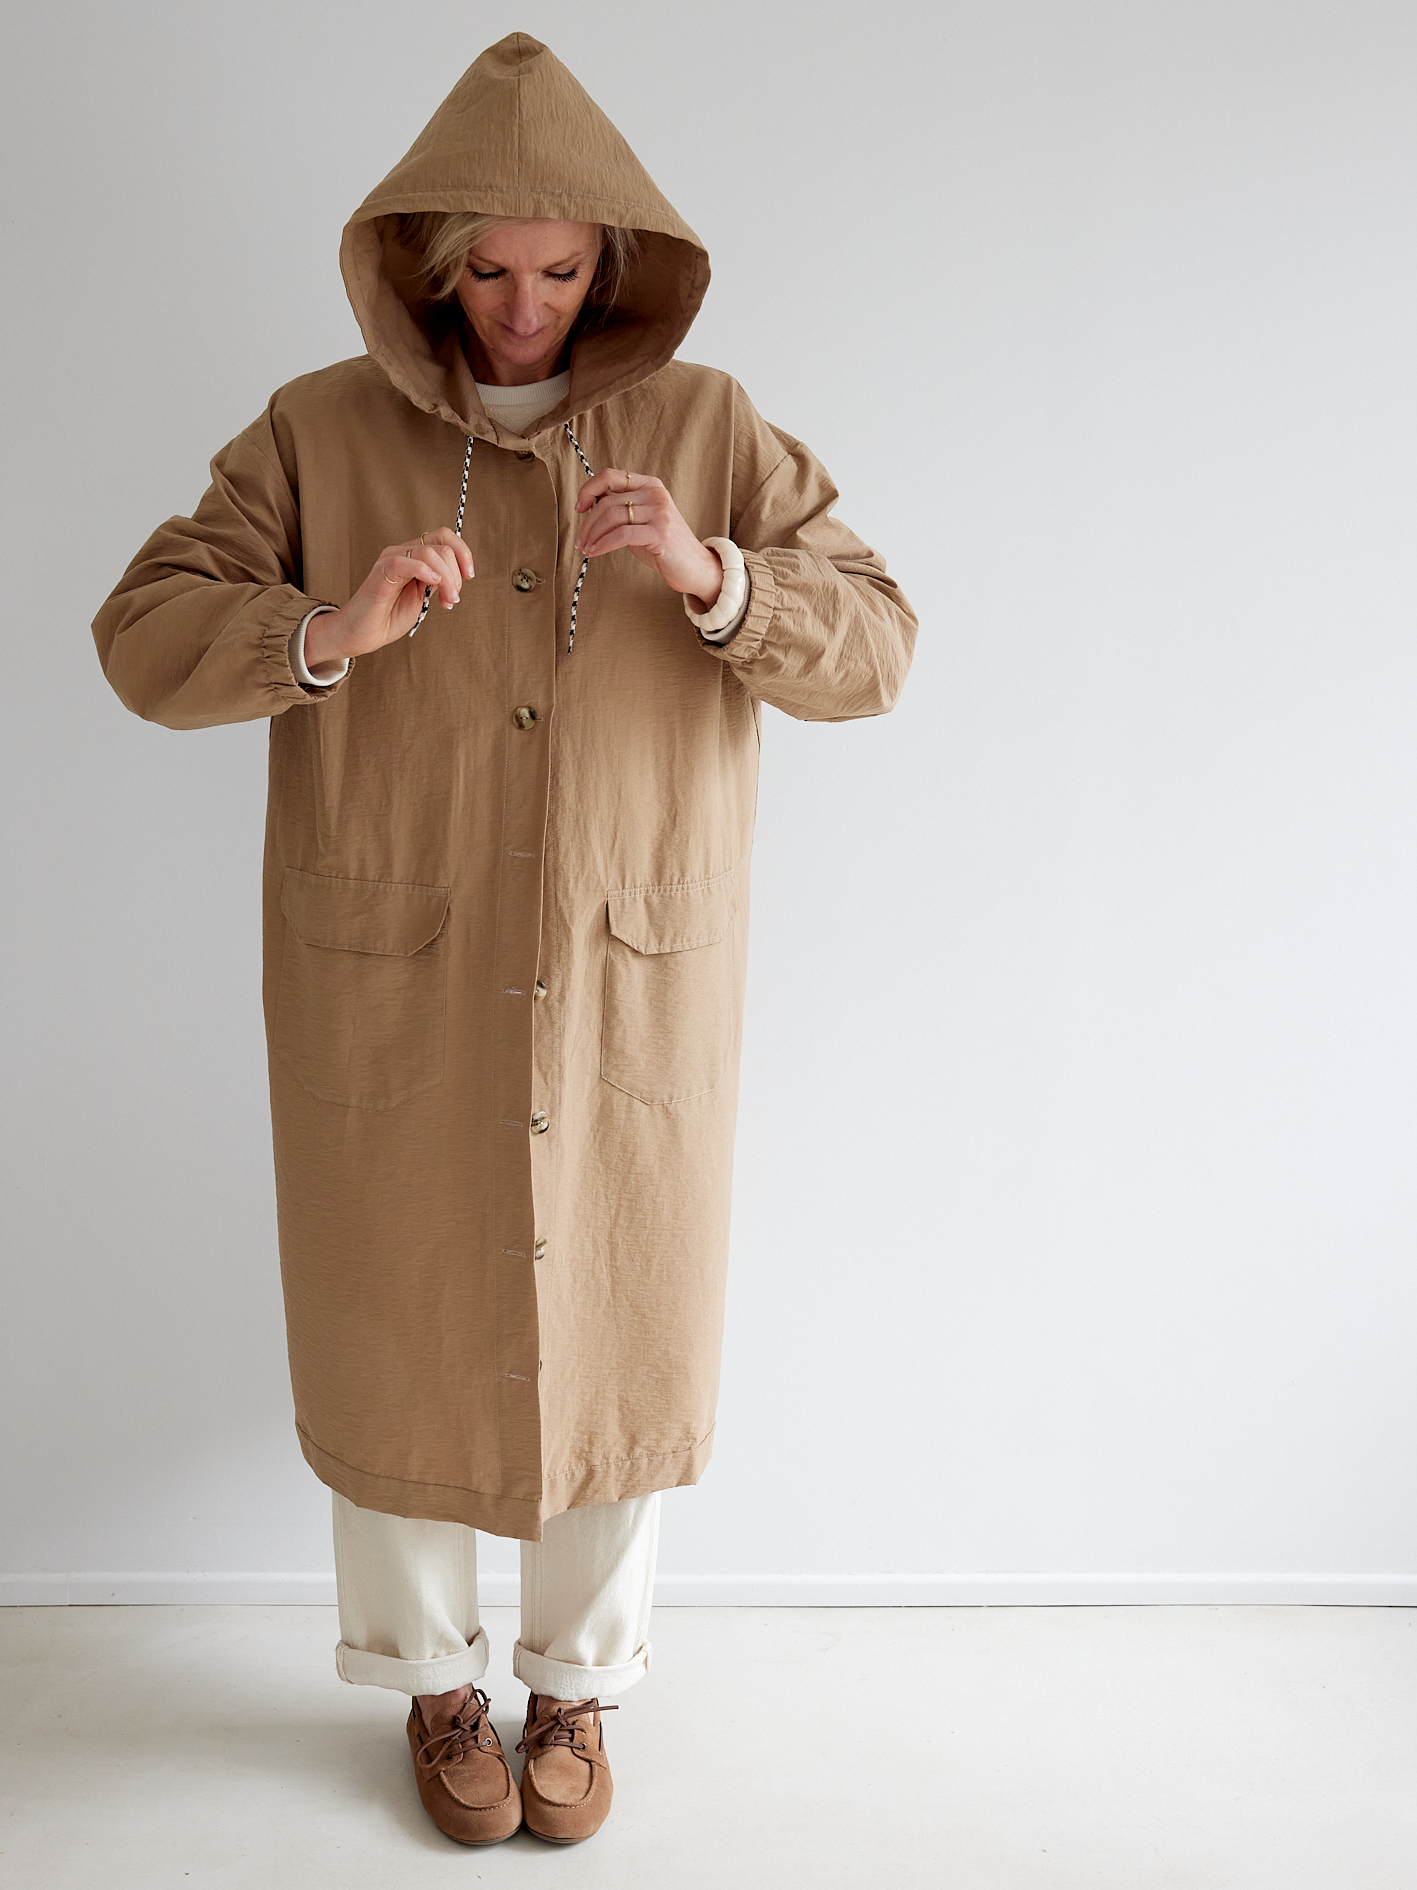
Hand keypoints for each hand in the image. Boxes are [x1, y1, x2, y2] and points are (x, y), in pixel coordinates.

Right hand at [302, 528, 474, 669]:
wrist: (361, 634)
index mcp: (414, 556)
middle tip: (452, 599)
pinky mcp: (380, 574)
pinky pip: (403, 562)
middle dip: (456, 575)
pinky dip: (423, 571)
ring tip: (446, 602)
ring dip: (447, 579)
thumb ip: (438, 583)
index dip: (463, 552)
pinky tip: (431, 586)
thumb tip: (458, 575)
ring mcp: (390, 560)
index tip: (470, 576)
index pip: (444, 536)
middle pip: (442, 546)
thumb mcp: (423, 597)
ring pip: (429, 552)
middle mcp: (402, 552)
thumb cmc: (388, 617)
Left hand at [575, 470, 722, 609]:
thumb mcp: (641, 521)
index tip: (580, 508)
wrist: (694, 567)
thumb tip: (590, 507)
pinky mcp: (660, 532)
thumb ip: (621, 511)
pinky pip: (621, 535)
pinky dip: (603, 544)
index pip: (611, 476)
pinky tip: (595, 552)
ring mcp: (659, 512)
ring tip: (586, 548)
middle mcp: (655, 494)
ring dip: (592, 535)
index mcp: (650, 485)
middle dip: (588, 523)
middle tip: (580, 540)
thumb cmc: (665, 547)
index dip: (589, 489)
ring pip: (612, 517)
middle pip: (608, 501)